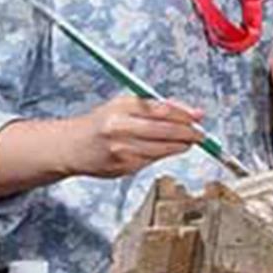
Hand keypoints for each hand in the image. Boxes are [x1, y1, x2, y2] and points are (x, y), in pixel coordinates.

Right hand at [70, 95, 208, 178]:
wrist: (71, 146)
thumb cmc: (102, 123)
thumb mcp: (125, 105)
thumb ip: (157, 107)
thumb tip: (193, 113)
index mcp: (121, 107)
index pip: (162, 110)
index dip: (185, 115)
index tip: (199, 117)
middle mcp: (120, 128)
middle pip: (166, 131)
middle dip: (189, 133)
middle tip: (200, 134)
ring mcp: (121, 149)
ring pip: (163, 149)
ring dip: (179, 146)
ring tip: (184, 142)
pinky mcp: (123, 167)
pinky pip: (152, 161)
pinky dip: (161, 155)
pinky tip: (158, 150)